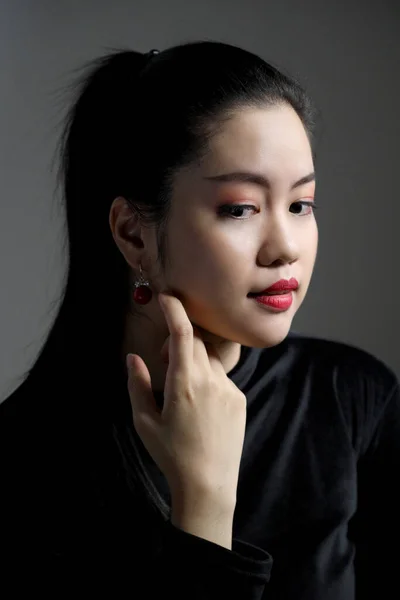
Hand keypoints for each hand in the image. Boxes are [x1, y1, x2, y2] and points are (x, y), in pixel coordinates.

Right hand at [126, 292, 246, 507]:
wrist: (209, 484)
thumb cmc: (171, 454)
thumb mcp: (144, 422)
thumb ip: (137, 384)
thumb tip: (132, 357)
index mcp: (183, 383)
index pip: (182, 332)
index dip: (175, 309)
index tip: (167, 296)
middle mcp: (210, 380)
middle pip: (195, 342)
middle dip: (179, 341)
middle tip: (163, 361)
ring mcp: (228, 389)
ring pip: (209, 360)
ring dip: (194, 362)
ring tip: (183, 393)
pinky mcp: (239, 399)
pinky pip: (222, 377)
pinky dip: (208, 381)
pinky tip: (200, 410)